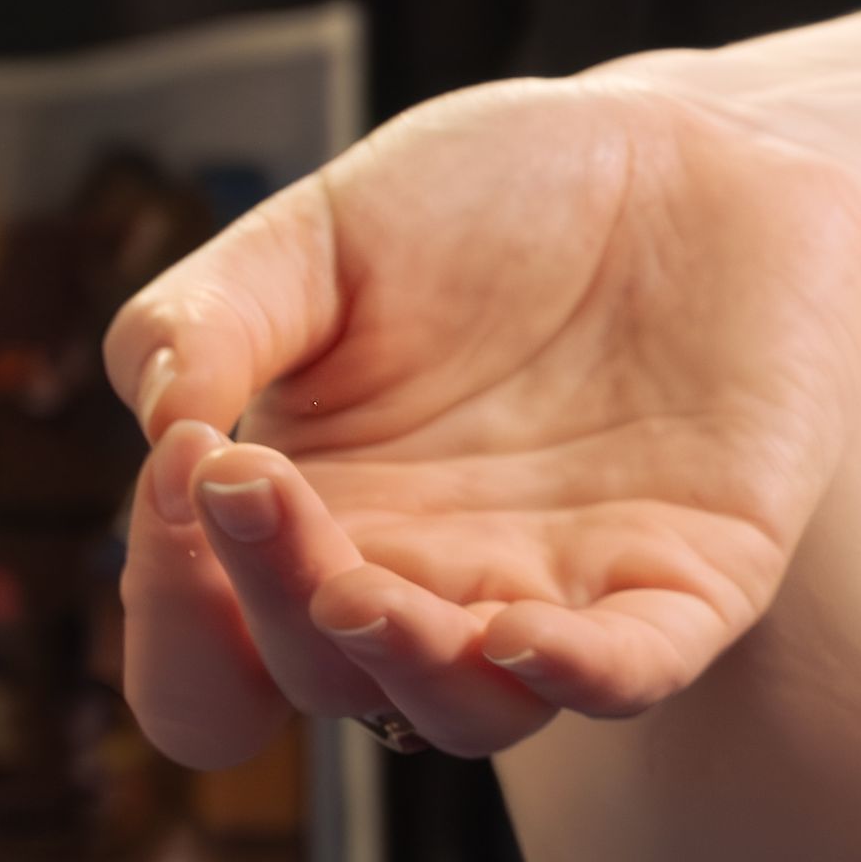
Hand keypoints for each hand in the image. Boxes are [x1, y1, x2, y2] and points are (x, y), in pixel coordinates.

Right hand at [103, 76, 860, 768]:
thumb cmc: (498, 197)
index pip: (216, 656)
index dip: (175, 613)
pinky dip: (583, 675)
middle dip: (274, 603)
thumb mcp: (321, 237)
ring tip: (358, 591)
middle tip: (251, 484)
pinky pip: (640, 670)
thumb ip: (212, 322)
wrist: (690, 152)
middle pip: (327, 675)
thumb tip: (162, 423)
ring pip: (469, 708)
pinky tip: (524, 637)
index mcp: (324, 521)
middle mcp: (434, 582)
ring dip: (404, 666)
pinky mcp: (698, 575)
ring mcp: (565, 590)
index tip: (180, 480)